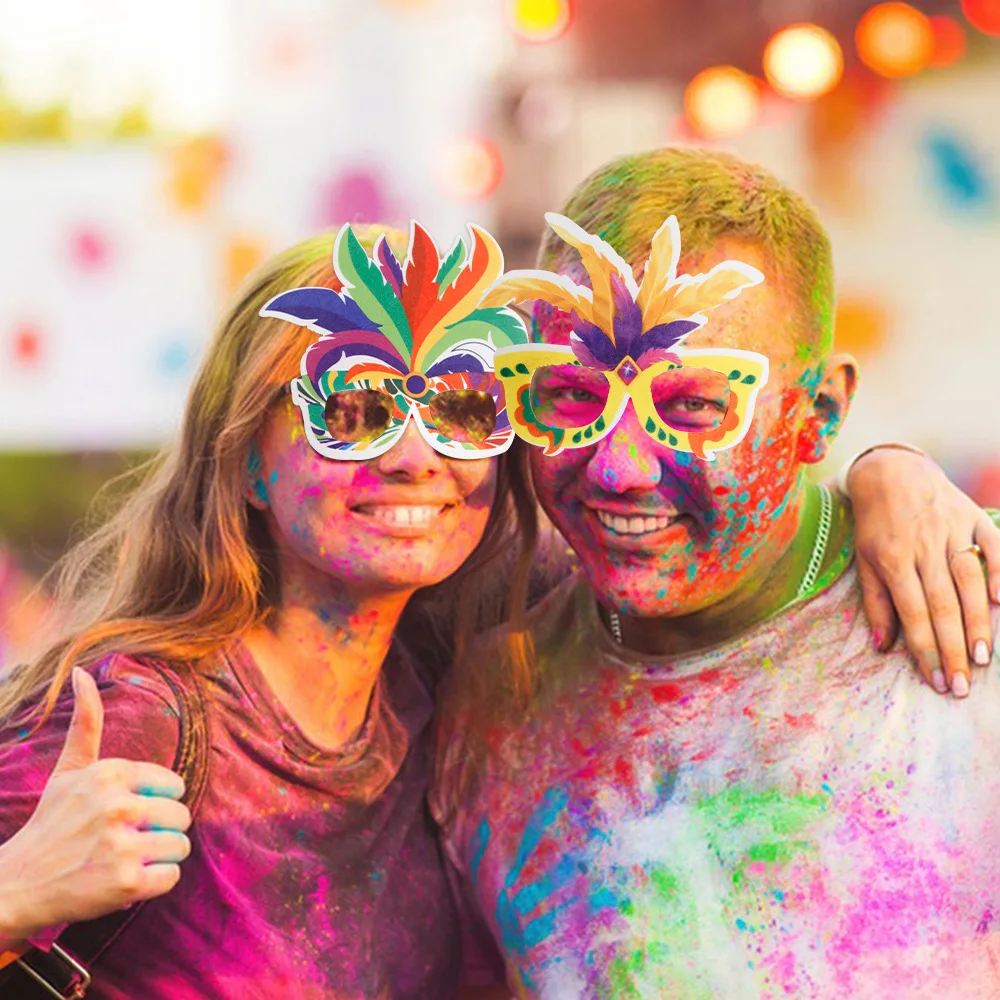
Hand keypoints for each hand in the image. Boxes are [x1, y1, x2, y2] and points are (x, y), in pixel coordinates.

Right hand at [0, 668, 190, 944]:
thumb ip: (86, 723)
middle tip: (124, 841)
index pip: (174, 785)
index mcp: (110, 773)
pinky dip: (153, 884)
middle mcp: (117, 804)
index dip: (154, 803)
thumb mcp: (68, 770)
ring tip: (123, 860)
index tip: (125, 815)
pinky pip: (172, 877)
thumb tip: (80, 670)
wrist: (17, 886)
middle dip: (160, 831)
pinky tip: (123, 881)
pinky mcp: (126, 882)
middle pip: (182, 815)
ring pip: (180, 846)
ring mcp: (122, 844)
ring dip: (158, 858)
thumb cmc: (52, 824)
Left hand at [849, 449, 999, 696]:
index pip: (913, 612)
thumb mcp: (865, 560)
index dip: (926, 650)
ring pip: (970, 581)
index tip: (938, 682)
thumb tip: (882, 646)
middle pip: (942, 604)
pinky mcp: (974, 517)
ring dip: (978, 621)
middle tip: (964, 686)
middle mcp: (923, 546)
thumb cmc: (876, 524)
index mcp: (893, 559)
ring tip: (982, 657)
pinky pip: (994, 546)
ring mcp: (951, 530)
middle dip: (953, 648)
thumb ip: (876, 601)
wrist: (892, 472)